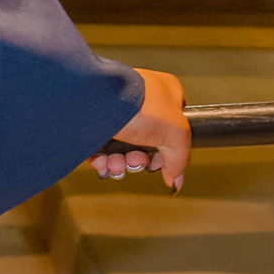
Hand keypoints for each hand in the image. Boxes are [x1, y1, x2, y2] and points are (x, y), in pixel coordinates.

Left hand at [89, 67, 189, 189]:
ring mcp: (116, 109)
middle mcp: (141, 100)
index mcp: (166, 94)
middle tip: (134, 161)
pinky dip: (101, 159)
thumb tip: (174, 178)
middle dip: (138, 159)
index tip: (157, 162)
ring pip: (121, 146)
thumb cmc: (138, 105)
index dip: (166, 151)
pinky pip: (100, 145)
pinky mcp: (94, 120)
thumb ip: (180, 159)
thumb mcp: (175, 134)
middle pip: (145, 142)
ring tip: (115, 164)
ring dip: (119, 163)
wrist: (96, 98)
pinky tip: (102, 163)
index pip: (173, 128)